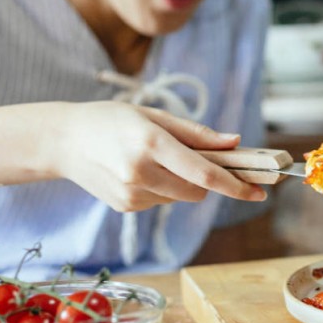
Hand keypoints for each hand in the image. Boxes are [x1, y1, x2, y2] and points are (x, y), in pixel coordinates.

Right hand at [49, 102, 266, 211]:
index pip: (204, 173)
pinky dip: (163, 189)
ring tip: (156, 159)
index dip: (235, 185)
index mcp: (151, 143)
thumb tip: (234, 143)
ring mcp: (131, 194)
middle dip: (209, 180)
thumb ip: (197, 133)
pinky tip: (139, 171)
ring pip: (181, 197)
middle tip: (205, 159)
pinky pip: (162, 202)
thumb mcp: (155, 116)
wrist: (63, 141)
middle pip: (198, 190)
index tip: (259, 193)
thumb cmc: (113, 120)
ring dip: (184, 183)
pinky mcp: (125, 207)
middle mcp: (140, 172)